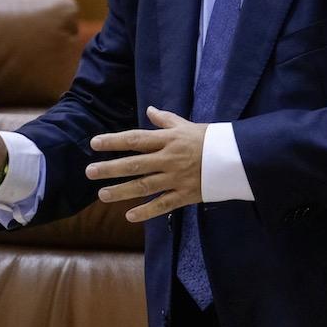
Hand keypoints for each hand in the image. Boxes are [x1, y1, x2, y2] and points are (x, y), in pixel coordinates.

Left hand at [85, 107, 205, 221]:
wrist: (237, 157)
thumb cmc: (210, 139)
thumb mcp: (187, 125)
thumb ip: (166, 120)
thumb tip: (150, 110)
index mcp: (169, 140)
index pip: (136, 139)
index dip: (114, 141)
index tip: (94, 143)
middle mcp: (169, 159)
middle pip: (135, 164)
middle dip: (110, 168)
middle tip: (89, 172)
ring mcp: (176, 178)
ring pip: (144, 186)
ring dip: (122, 191)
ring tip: (102, 194)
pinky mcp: (185, 194)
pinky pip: (163, 205)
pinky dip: (146, 212)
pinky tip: (130, 216)